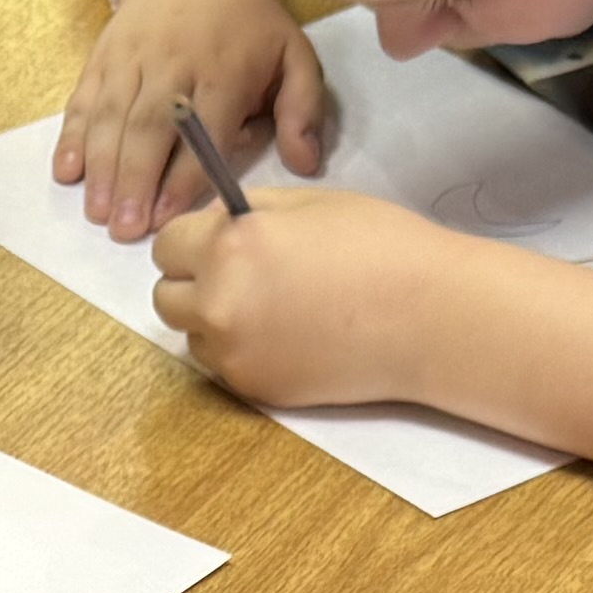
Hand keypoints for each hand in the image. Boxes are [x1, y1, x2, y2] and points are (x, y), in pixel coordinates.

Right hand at [55, 0, 330, 238]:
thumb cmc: (248, 22)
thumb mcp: (294, 54)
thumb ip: (303, 110)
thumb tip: (307, 164)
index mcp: (224, 70)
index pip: (203, 130)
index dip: (182, 176)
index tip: (168, 217)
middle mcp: (174, 63)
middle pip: (150, 126)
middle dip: (135, 180)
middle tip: (125, 229)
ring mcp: (132, 59)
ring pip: (112, 115)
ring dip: (101, 167)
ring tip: (97, 212)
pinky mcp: (102, 57)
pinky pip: (84, 99)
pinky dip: (72, 136)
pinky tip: (66, 172)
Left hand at [149, 191, 464, 413]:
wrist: (427, 317)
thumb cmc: (380, 247)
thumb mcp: (306, 204)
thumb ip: (246, 213)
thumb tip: (212, 223)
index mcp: (228, 246)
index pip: (166, 244)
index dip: (192, 239)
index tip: (214, 242)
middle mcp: (219, 303)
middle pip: (166, 296)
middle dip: (193, 281)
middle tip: (239, 275)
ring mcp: (234, 353)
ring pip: (192, 335)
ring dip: (214, 320)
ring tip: (269, 306)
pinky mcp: (255, 389)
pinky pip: (224, 366)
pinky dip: (242, 351)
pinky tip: (287, 334)